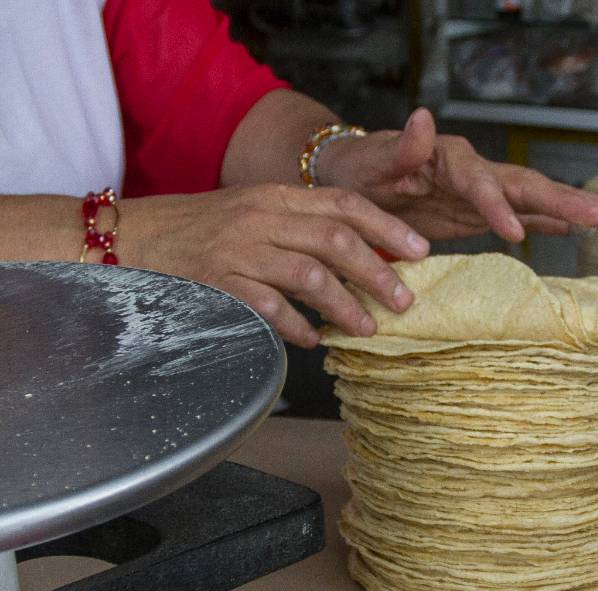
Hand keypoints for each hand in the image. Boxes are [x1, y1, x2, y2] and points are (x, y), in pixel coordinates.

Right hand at [121, 184, 429, 347]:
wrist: (130, 238)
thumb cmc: (199, 230)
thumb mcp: (253, 212)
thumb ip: (301, 226)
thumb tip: (362, 257)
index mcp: (275, 196)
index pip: (343, 203)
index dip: (387, 227)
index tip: (420, 251)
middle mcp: (261, 217)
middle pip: (335, 240)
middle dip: (377, 272)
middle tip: (404, 301)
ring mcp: (238, 249)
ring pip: (308, 275)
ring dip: (345, 305)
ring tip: (367, 328)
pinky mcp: (217, 282)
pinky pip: (268, 307)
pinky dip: (296, 326)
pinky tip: (313, 340)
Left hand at [317, 108, 597, 241]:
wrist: (356, 180)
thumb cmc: (359, 171)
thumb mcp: (370, 162)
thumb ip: (399, 147)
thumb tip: (421, 118)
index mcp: (448, 158)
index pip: (481, 182)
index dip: (498, 206)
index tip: (514, 232)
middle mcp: (473, 171)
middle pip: (525, 185)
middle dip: (564, 199)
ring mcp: (482, 193)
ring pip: (534, 198)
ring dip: (572, 207)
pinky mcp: (480, 213)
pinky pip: (522, 215)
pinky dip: (550, 222)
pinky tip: (577, 229)